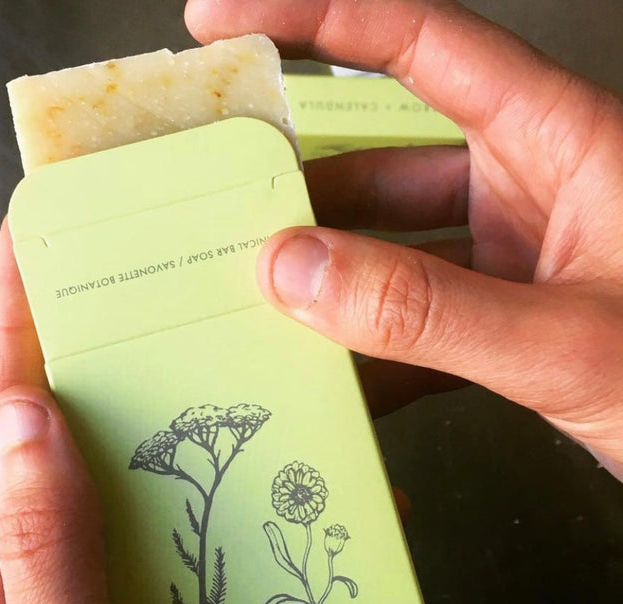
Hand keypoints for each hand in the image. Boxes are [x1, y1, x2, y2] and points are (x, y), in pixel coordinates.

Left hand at [0, 223, 410, 603]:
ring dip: (194, 419)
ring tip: (245, 359)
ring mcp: (116, 590)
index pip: (0, 415)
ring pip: (151, 476)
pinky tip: (296, 487)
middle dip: (113, 343)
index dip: (15, 316)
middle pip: (82, 428)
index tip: (34, 231)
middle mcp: (53, 563)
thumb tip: (26, 416)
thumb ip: (45, 555)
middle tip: (167, 275)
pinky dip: (248, 505)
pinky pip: (206, 539)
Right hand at [186, 0, 622, 477]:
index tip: (227, 21)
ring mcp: (512, 258)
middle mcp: (528, 188)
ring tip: (254, 306)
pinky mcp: (503, 319)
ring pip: (389, 251)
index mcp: (560, 143)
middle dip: (300, 190)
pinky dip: (369, 353)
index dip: (316, 18)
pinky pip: (414, 322)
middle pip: (381, 162)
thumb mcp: (565, 342)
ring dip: (327, 283)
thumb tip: (297, 275)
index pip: (421, 45)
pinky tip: (329, 383)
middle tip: (221, 208)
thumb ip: (428, 311)